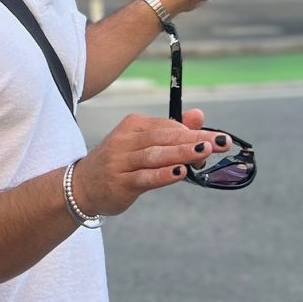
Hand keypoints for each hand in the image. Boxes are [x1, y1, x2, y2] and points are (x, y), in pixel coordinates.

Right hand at [71, 111, 229, 216]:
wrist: (82, 186)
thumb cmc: (120, 163)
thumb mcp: (143, 143)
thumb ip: (171, 130)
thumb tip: (199, 114)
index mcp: (133, 126)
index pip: (167, 126)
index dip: (192, 132)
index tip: (216, 138)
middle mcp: (125, 140)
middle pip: (164, 138)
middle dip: (194, 139)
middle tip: (220, 142)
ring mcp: (121, 162)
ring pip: (156, 155)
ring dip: (182, 153)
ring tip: (204, 152)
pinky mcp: (120, 183)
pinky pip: (145, 177)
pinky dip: (163, 174)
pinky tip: (180, 172)